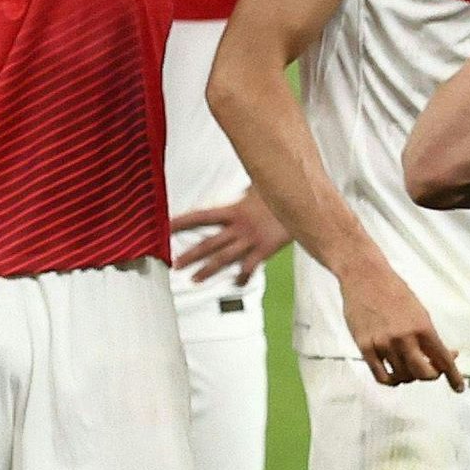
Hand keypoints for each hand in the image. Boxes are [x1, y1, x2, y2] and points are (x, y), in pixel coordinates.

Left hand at [169, 193, 291, 286]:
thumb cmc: (280, 192)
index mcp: (234, 210)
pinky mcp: (266, 249)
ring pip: (224, 258)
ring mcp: (252, 239)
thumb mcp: (257, 187)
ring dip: (208, 270)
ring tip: (194, 279)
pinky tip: (235, 283)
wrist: (303, 200)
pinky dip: (242, 276)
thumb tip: (239, 185)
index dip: (182, 222)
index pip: (201, 217)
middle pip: (209, 243)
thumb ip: (243, 192)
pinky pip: (250, 267)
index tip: (165, 228)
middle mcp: (239, 226)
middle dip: (190, 255)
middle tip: (175, 264)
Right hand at [342, 268, 463, 390]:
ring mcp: (383, 344)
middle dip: (430, 376)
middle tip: (430, 370)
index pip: (443, 359)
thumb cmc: (394, 290)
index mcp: (423, 327)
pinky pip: (381, 376)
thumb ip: (427, 336)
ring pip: (402, 376)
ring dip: (409, 376)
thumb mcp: (419, 311)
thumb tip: (438, 355)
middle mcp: (404, 338)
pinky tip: (393, 376)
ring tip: (408, 367)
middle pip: (423, 374)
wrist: (365, 276)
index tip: (459, 388)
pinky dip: (390, 380)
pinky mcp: (365, 347)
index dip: (453, 377)